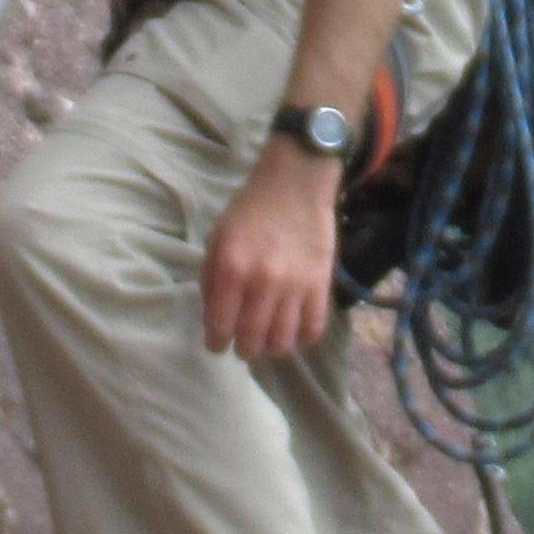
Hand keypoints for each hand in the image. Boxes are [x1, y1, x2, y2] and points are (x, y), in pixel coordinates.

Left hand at [203, 145, 342, 362]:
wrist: (295, 183)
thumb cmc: (250, 210)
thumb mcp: (217, 239)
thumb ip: (212, 280)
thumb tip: (214, 317)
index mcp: (231, 269)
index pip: (220, 326)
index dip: (216, 342)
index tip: (217, 343)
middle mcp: (263, 283)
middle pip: (252, 340)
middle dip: (243, 349)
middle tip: (243, 345)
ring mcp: (296, 286)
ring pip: (283, 341)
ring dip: (271, 348)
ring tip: (268, 341)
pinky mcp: (321, 284)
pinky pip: (313, 327)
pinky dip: (302, 338)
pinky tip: (294, 330)